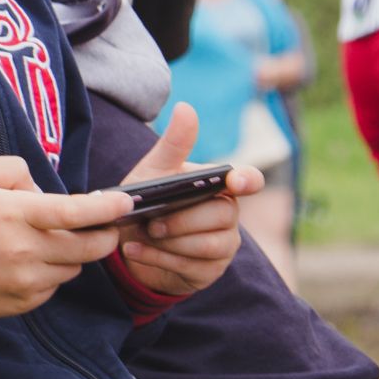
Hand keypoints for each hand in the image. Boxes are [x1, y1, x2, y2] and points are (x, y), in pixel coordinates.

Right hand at [0, 156, 131, 318]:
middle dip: (103, 235)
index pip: (76, 211)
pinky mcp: (22, 303)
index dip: (107, 208)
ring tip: (45, 242)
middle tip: (102, 226)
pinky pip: (53, 288)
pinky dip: (50, 274)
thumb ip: (14, 170)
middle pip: (88, 247)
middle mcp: (25, 251)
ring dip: (71, 254)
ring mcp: (25, 281)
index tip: (125, 203)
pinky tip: (26, 263)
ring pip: (73, 268)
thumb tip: (43, 190)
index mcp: (14, 215)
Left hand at [115, 103, 256, 296]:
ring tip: (143, 234)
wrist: (129, 243)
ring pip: (208, 244)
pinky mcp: (209, 270)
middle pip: (220, 215)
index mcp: (218, 187)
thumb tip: (185, 107)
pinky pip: (191, 265)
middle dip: (182, 220)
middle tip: (152, 222)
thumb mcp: (153, 173)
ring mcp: (223, 244)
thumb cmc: (147, 201)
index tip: (237, 183)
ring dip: (169, 240)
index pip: (249, 181)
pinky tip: (136, 250)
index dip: (248, 181)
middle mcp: (228, 214)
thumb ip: (173, 145)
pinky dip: (158, 257)